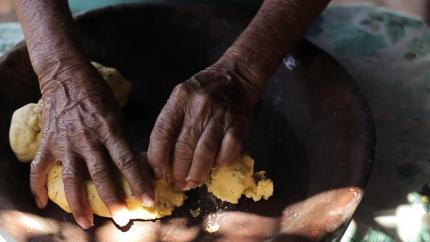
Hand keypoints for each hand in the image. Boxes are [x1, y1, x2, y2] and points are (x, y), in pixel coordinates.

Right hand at [31, 63, 153, 228]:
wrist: (65, 74)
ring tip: (85, 223)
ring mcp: (66, 142)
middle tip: (121, 219)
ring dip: (79, 203)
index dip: (138, 181)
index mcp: (110, 128)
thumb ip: (119, 137)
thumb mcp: (115, 111)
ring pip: (72, 178)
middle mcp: (88, 138)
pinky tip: (41, 203)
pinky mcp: (48, 142)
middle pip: (102, 174)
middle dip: (113, 199)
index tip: (147, 199)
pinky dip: (37, 187)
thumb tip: (129, 163)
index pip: (127, 160)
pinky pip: (39, 169)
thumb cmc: (96, 91)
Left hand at [148, 61, 258, 189]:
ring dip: (197, 173)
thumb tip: (162, 160)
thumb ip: (172, 123)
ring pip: (205, 153)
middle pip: (183, 147)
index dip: (157, 158)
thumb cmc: (205, 91)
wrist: (238, 76)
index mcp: (180, 99)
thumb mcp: (182, 99)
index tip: (157, 174)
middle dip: (178, 172)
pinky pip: (228, 152)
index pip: (162, 132)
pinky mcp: (239, 124)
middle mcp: (199, 105)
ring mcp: (221, 115)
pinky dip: (220, 163)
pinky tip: (215, 166)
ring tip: (193, 182)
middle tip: (178, 183)